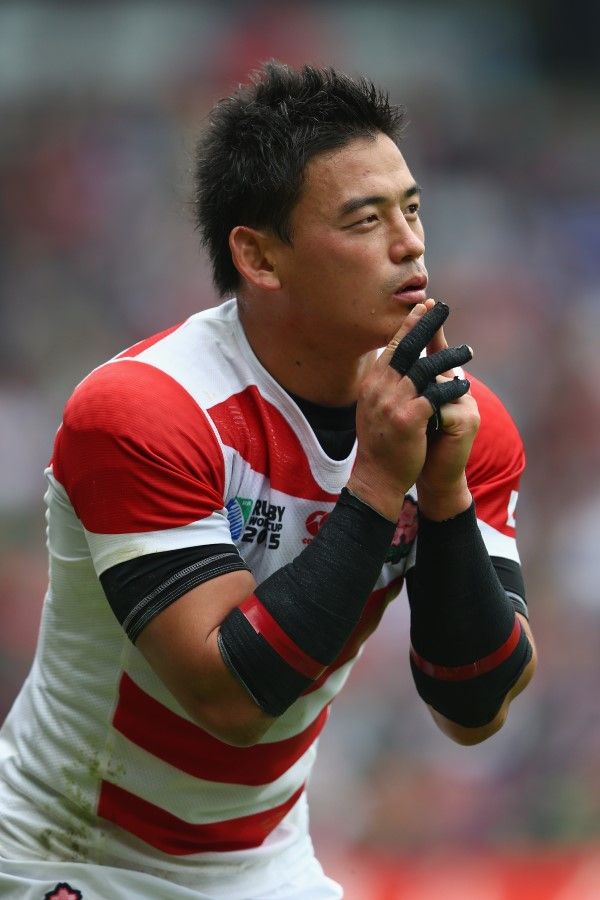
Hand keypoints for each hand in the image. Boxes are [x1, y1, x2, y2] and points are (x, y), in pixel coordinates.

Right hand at [348, 300, 471, 521]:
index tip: (424, 307)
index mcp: (372, 382)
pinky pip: (436, 396)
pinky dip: (452, 389)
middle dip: (425, 325)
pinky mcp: (408, 419)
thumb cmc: (380, 443)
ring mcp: (392, 403)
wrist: (376, 477)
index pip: (392, 346)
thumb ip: (383, 383)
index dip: (409, 325)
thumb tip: (393, 359)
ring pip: (425, 369)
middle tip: (442, 306)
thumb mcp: (372, 407)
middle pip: (406, 348)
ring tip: (468, 351)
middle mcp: (379, 388)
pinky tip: (464, 384)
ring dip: (449, 357)